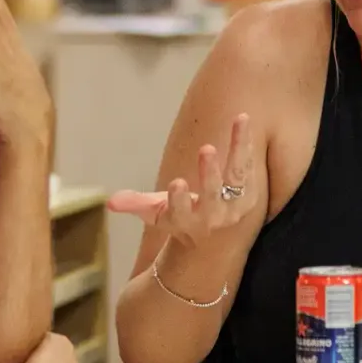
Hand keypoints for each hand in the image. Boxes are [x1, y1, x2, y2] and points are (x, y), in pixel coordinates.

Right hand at [107, 113, 258, 251]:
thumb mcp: (154, 214)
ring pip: (237, 178)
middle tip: (206, 149)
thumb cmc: (179, 219)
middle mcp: (211, 218)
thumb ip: (134, 203)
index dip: (178, 199)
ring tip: (239, 120)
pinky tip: (243, 120)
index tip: (177, 182)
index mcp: (183, 221)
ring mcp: (233, 208)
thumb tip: (111, 202)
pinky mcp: (250, 195)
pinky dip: (246, 144)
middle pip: (211, 195)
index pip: (179, 211)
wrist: (213, 241)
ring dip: (237, 149)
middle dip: (209, 173)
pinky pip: (249, 168)